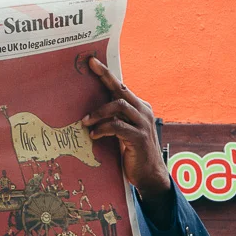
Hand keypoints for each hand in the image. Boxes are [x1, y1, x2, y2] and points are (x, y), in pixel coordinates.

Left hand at [81, 58, 170, 200]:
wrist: (149, 174)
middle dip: (105, 77)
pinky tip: (94, 135)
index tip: (92, 61)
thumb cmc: (133, 152)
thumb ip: (114, 118)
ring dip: (99, 112)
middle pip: (121, 89)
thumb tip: (93, 111)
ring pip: (119, 106)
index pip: (121, 86)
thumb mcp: (124, 131)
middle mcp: (143, 111)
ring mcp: (143, 124)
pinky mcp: (139, 137)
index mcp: (140, 107)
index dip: (107, 73)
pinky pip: (117, 126)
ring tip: (85, 122)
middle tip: (89, 68)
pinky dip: (103, 129)